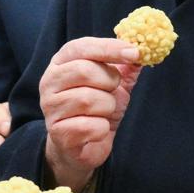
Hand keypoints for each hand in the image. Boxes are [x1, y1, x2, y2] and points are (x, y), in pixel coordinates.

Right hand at [39, 36, 140, 191]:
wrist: (84, 145)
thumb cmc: (96, 108)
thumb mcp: (113, 83)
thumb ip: (125, 66)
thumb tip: (143, 50)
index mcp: (61, 62)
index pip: (82, 47)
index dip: (110, 48)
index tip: (136, 52)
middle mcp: (49, 82)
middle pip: (84, 70)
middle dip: (109, 82)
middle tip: (113, 91)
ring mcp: (50, 108)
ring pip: (88, 99)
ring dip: (107, 107)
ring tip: (103, 112)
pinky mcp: (58, 133)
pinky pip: (90, 126)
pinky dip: (102, 128)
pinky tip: (96, 130)